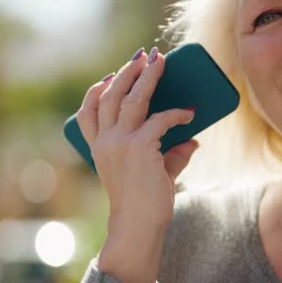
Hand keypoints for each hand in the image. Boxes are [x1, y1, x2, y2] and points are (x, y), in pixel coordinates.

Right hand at [77, 47, 197, 233]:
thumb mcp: (152, 173)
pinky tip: (190, 112)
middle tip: (142, 56)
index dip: (97, 91)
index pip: (88, 112)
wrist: (139, 226)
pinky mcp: (140, 147)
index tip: (108, 76)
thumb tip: (193, 140)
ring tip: (160, 62)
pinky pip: (161, 119)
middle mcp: (105, 142)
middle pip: (110, 96)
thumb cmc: (144, 203)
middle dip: (127, 72)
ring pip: (131, 99)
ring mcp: (120, 143)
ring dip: (147, 77)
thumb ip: (170, 154)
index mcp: (98, 148)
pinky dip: (177, 113)